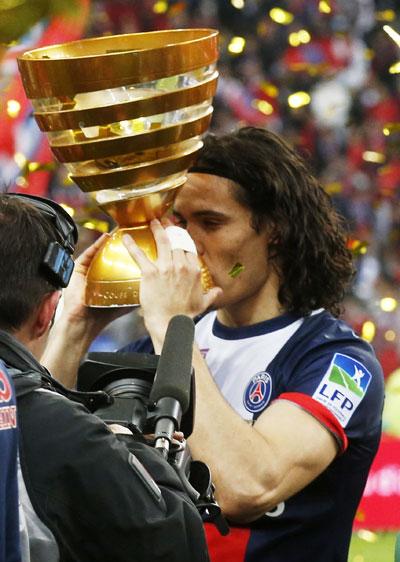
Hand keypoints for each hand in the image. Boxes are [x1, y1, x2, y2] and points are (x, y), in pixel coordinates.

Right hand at [60, 233, 131, 336]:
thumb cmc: (102, 315)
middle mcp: (98, 271)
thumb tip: (154, 288)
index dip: (130, 251)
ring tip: (120, 232)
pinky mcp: (78, 268)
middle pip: (110, 253)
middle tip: (132, 231)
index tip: (141, 241)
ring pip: (100, 251)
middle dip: (120, 243)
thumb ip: (137, 293)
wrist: (84, 323)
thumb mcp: (125, 301)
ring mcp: (88, 269)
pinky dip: (97, 245)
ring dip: (110, 241)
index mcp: (108, 277)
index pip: (120, 261)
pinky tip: (106, 238)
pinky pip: (88, 253)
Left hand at [123, 219, 221, 345]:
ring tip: (152, 222)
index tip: (179, 230)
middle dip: (170, 229)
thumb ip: (211, 294)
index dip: (183, 237)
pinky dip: (131, 245)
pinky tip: (125, 237)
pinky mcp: (150, 273)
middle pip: (176, 241)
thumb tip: (219, 291)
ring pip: (162, 242)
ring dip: (157, 230)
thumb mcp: (203, 303)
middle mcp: (181, 265)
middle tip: (164, 222)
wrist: (170, 324)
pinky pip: (140, 255)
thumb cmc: (185, 315)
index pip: (189, 247)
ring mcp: (166, 268)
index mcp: (194, 270)